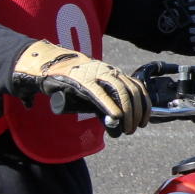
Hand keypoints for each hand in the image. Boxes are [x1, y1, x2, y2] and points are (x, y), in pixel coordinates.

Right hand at [12, 39, 148, 135]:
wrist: (49, 65)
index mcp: (114, 73)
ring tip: (126, 127)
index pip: (137, 87)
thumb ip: (103, 101)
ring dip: (127, 112)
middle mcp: (109, 71)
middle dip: (136, 112)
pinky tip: (116, 116)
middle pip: (132, 91)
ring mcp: (96, 73)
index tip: (144, 121)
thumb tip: (115, 121)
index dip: (144, 105)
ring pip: (121, 91)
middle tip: (133, 128)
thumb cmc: (72, 81)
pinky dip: (110, 105)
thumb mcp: (93, 89)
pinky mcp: (82, 79)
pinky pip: (100, 92)